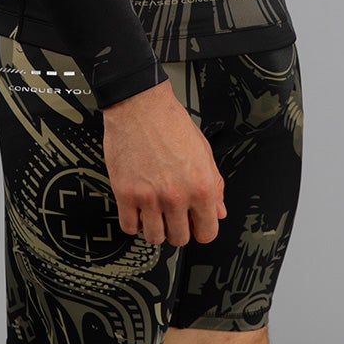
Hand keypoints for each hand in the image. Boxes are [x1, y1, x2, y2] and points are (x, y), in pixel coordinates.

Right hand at [102, 81, 226, 245]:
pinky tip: (138, 210)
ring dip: (155, 229)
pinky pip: (129, 227)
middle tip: (173, 216)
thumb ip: (214, 185)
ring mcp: (149, 197)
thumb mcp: (203, 151)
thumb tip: (218, 210)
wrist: (139, 105)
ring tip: (155, 213)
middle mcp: (176, 195)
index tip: (196, 224)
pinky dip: (134, 222)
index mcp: (201, 186)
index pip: (207, 232)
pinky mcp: (125, 194)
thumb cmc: (170, 122)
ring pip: (154, 237)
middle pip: (179, 238)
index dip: (202, 229)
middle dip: (178, 229)